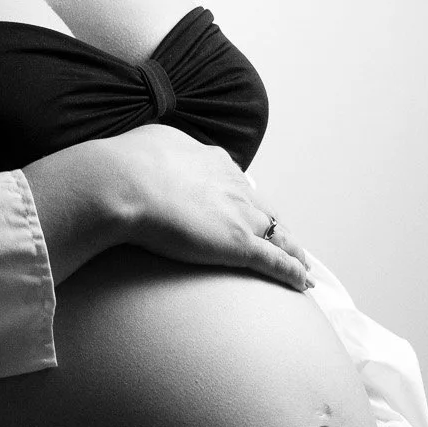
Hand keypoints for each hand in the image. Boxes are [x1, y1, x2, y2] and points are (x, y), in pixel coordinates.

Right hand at [106, 123, 311, 291]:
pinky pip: (275, 261)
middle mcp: (234, 186)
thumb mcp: (151, 143)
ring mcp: (239, 215)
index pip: (238, 185)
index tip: (248, 211)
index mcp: (213, 163)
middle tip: (283, 241)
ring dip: (293, 251)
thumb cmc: (127, 165)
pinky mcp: (239, 244)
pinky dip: (292, 273)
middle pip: (265, 210)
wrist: (124, 183)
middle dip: (276, 226)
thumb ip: (162, 150)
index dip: (246, 201)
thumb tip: (156, 150)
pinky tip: (303, 283)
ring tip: (302, 267)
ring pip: (278, 235)